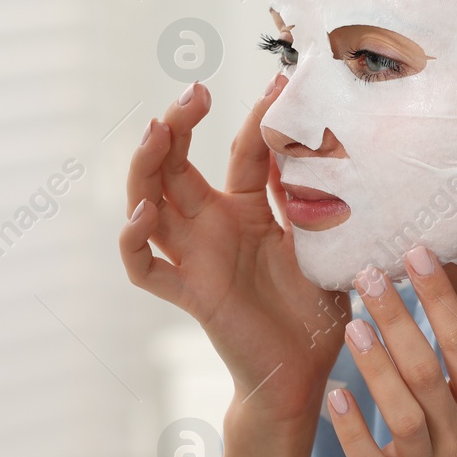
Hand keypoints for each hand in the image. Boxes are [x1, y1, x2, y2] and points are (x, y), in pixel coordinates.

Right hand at [119, 74, 349, 434]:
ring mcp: (195, 258)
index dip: (257, 117)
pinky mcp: (189, 293)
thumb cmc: (315, 315)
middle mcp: (213, 228)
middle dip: (177, 124)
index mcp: (247, 211)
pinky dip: (133, 240)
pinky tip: (144, 214)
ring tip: (154, 133)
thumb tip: (322, 143)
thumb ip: (314, 200)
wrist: (304, 376)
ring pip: (148, 203)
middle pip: (176, 165)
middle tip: (193, 92)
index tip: (280, 80)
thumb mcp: (322, 245)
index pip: (241, 151)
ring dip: (145, 167)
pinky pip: (144, 267)